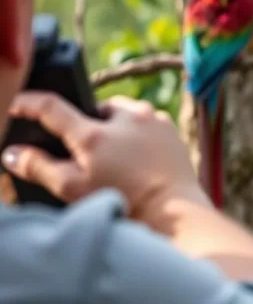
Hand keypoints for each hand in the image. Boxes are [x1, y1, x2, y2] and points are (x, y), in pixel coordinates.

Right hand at [1, 92, 209, 223]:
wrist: (174, 211)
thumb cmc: (123, 202)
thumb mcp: (73, 190)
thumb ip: (39, 168)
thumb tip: (13, 154)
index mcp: (93, 135)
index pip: (51, 107)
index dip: (28, 104)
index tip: (17, 105)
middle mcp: (124, 118)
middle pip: (92, 109)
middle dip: (85, 124)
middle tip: (86, 151)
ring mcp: (150, 118)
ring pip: (121, 111)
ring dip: (113, 125)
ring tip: (114, 153)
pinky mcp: (169, 126)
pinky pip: (145, 120)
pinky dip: (137, 131)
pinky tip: (137, 154)